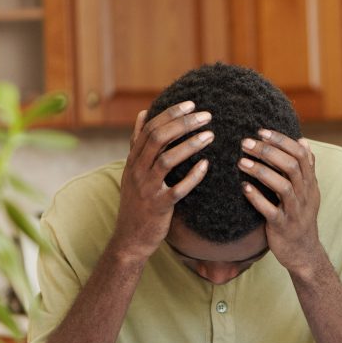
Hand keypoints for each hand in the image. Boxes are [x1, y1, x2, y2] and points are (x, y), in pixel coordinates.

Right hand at [111, 102, 212, 262]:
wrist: (130, 238)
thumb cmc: (137, 201)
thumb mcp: (132, 170)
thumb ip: (138, 143)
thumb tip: (143, 113)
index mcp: (133, 160)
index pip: (150, 128)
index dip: (170, 114)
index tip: (191, 104)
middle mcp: (138, 171)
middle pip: (158, 139)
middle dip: (183, 123)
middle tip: (206, 115)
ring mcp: (148, 189)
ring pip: (167, 160)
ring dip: (190, 145)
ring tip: (210, 135)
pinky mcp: (160, 206)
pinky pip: (177, 189)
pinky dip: (192, 176)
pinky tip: (206, 165)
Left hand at [239, 130, 322, 276]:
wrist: (303, 252)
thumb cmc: (300, 217)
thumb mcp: (308, 191)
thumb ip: (306, 167)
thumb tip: (304, 141)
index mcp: (309, 183)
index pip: (300, 154)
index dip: (281, 140)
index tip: (260, 132)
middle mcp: (305, 194)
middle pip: (291, 166)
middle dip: (268, 151)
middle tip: (245, 142)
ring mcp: (295, 211)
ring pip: (283, 186)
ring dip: (261, 171)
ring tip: (241, 162)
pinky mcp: (282, 226)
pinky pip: (270, 211)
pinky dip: (257, 198)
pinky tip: (243, 188)